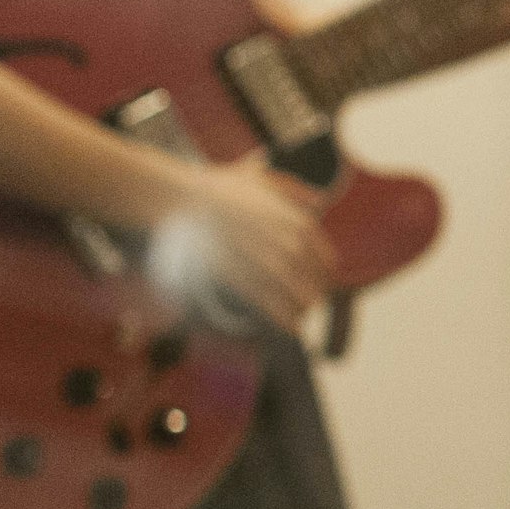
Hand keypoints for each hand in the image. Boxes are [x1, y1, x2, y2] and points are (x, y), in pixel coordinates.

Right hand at [151, 160, 334, 331]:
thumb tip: (321, 202)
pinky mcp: (242, 277)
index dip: (325, 277)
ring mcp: (266, 262)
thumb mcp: (263, 179)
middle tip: (310, 306)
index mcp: (298, 223)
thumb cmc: (221, 189)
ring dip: (302, 312)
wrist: (183, 200)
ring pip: (297, 297)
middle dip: (315, 297)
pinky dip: (284, 320)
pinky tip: (291, 330)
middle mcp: (289, 243)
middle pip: (316, 283)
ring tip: (300, 319)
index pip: (326, 261)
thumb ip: (295, 190)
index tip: (321, 285)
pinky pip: (271, 305)